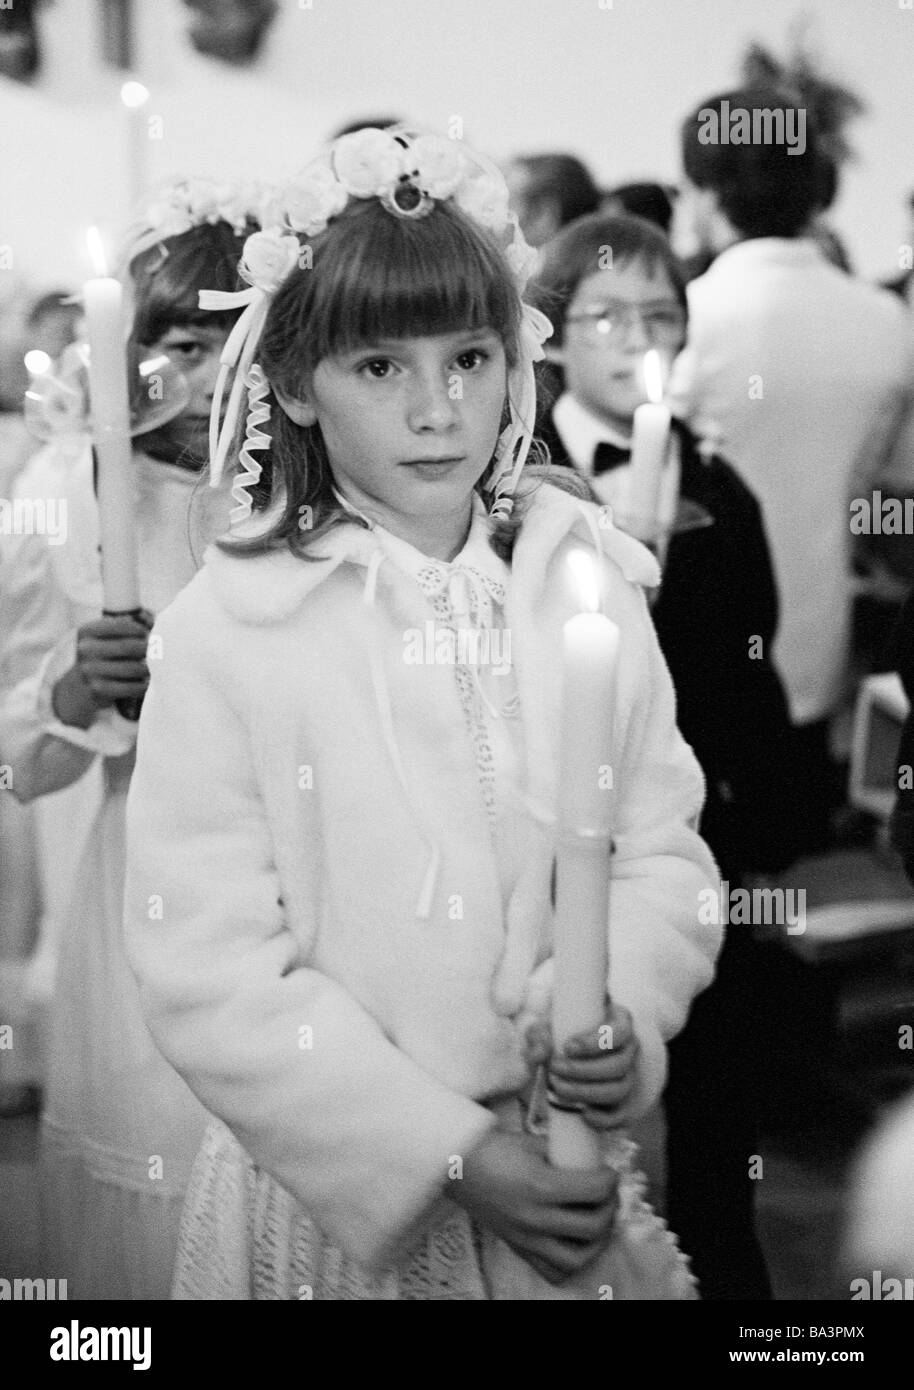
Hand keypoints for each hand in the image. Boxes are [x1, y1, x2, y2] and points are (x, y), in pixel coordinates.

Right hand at [51, 610, 152, 728]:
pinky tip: (146, 684)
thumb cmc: (100, 657)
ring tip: (152, 668)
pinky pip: (129, 687)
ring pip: (131, 668)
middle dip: (148, 649)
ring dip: (147, 669)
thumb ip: (124, 626)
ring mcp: (89, 670)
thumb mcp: (103, 638)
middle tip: (157, 652)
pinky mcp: (97, 689)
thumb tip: (151, 619)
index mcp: (87, 631)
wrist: (77, 688)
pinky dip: (142, 686)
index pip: (120, 625)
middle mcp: (85, 649)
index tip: (147, 633)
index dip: (139, 629)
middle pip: (129, 647)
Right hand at [449, 1126, 617, 1284]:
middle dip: (610, 1209)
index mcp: (540, 1186)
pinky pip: (552, 1271)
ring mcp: (526, 1238)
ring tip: (597, 1222)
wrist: (457, 1166)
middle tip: (608, 1194)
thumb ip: (563, 1153)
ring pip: (576, 1259)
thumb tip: (590, 1160)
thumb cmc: (494, 1149)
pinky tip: (574, 1243)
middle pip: (592, 1227)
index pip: (594, 1190)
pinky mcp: (518, 1248)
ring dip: (596, 1242)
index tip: (610, 1171)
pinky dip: (570, 1263)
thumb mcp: (532, 1142)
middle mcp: (535, 1218)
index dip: (610, 1179)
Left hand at [529, 1002, 639, 1130]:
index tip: (568, 1047)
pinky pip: (621, 1115)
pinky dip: (605, 1118)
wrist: (562, 1056)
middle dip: (584, 1071)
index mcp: (618, 1022)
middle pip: (619, 1065)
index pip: (620, 1031)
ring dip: (587, 1092)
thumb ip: (539, 1035)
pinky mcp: (622, 1101)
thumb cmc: (559, 1033)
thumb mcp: (546, 1026)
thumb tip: (541, 1052)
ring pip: (620, 1089)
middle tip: (554, 1069)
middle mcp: (628, 1050)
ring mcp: (628, 1076)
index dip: (596, 1042)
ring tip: (558, 1088)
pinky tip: (584, 1114)